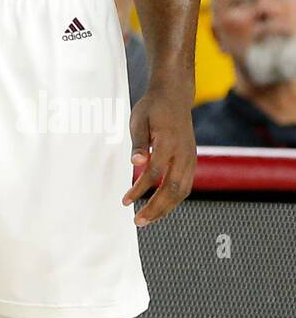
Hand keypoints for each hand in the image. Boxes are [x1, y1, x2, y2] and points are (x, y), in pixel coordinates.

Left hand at [122, 84, 196, 225]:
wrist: (174, 96)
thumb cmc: (153, 108)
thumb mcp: (139, 120)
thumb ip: (138, 143)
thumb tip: (135, 164)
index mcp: (168, 143)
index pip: (154, 173)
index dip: (139, 190)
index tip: (125, 201)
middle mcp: (183, 154)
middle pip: (172, 189)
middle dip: (155, 208)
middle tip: (137, 221)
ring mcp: (190, 158)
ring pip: (182, 191)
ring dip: (165, 208)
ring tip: (147, 219)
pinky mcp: (191, 161)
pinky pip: (185, 186)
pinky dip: (173, 200)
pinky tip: (160, 207)